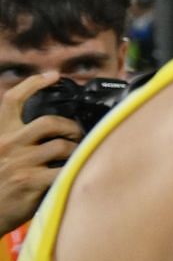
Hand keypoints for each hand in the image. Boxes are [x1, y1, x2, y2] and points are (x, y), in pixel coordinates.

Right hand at [0, 73, 82, 233]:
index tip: (52, 75)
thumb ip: (19, 140)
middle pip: (48, 121)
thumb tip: (54, 128)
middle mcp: (8, 144)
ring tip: (77, 158)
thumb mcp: (2, 155)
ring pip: (61, 146)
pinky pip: (65, 170)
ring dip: (76, 151)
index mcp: (0, 134)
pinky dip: (76, 171)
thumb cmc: (0, 185)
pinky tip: (77, 174)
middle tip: (77, 135)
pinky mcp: (32, 182)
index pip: (13, 99)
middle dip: (69, 127)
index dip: (33, 83)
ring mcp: (20, 163)